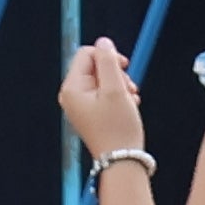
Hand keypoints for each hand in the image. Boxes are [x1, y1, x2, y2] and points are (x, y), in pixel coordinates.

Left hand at [57, 38, 150, 167]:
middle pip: (95, 67)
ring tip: (132, 100)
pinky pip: (105, 95)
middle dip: (116, 74)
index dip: (108, 56)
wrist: (122, 163)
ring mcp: (81, 106)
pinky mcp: (91, 114)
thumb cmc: (118, 127)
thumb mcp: (116, 90)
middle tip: (131, 90)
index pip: (87, 54)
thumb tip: (103, 41)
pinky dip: (119, 98)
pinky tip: (130, 108)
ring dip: (121, 86)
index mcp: (71, 88)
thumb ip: (108, 63)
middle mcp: (71, 95)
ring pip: (103, 81)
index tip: (126, 68)